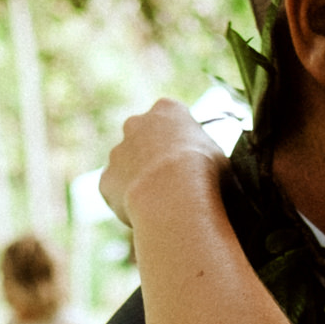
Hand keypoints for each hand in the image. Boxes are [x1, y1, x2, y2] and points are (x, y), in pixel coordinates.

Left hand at [102, 98, 225, 227]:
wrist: (175, 196)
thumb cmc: (205, 173)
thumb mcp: (218, 153)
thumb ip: (203, 150)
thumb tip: (205, 161)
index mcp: (167, 110)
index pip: (171, 117)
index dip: (181, 139)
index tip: (190, 158)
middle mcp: (136, 124)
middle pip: (142, 136)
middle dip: (153, 154)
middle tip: (172, 180)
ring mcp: (117, 152)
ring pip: (127, 165)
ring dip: (139, 179)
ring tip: (161, 202)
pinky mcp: (106, 180)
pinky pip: (116, 191)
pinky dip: (128, 202)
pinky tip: (146, 213)